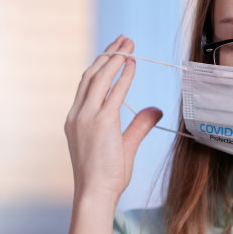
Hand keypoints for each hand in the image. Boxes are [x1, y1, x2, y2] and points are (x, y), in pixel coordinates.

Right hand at [65, 35, 162, 205]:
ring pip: (99, 78)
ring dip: (114, 58)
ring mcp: (86, 117)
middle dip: (108, 54)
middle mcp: (77, 115)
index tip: (114, 52)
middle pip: (91, 75)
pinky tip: (132, 63)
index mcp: (76, 119)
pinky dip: (123, 75)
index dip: (101, 65)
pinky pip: (113, 92)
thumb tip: (156, 109)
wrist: (95, 193)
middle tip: (123, 39)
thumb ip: (140, 124)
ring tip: (128, 43)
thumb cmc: (107, 176)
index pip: (87, 84)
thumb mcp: (125, 145)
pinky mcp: (100, 123)